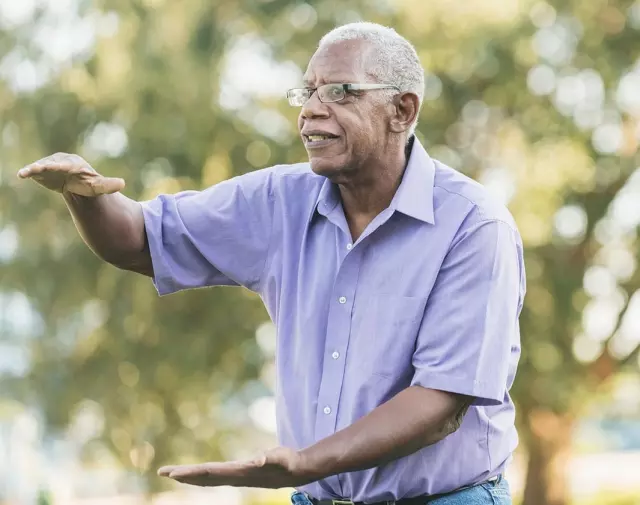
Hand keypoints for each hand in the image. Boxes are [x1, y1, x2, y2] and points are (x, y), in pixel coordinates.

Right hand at [17, 153, 124, 195]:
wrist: (76, 183)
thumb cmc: (88, 182)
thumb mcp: (98, 186)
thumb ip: (108, 185)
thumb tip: (122, 184)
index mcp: (74, 164)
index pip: (67, 165)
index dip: (61, 167)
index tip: (57, 167)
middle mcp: (60, 162)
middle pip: (52, 164)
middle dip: (45, 166)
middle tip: (38, 168)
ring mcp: (49, 166)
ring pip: (41, 167)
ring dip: (34, 169)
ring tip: (26, 173)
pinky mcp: (41, 172)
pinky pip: (34, 171)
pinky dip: (28, 172)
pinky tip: (21, 175)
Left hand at [157, 446, 314, 488]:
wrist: (297, 472)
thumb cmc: (289, 462)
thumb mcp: (280, 457)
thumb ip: (270, 458)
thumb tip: (259, 459)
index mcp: (239, 472)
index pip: (210, 473)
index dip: (191, 472)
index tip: (174, 473)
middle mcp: (235, 477)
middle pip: (204, 477)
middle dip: (184, 475)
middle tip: (162, 472)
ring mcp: (237, 477)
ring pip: (207, 479)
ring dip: (190, 476)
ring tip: (172, 475)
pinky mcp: (240, 475)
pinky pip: (215, 477)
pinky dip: (202, 476)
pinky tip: (196, 476)